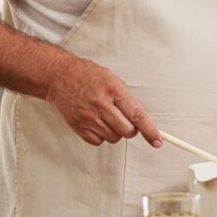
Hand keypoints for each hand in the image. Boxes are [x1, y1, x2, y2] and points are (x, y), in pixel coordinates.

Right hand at [45, 56, 161, 147]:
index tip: (157, 140)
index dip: (149, 130)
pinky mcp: (77, 126)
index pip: (137, 114)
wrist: (60, 77)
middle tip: (125, 120)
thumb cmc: (88, 76)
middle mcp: (101, 104)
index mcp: (113, 90)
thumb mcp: (112, 79)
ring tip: (107, 117)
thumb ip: (126, 98)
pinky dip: (101, 135)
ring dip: (115, 132)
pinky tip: (97, 122)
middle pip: (127, 131)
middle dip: (131, 129)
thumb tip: (141, 119)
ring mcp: (88, 116)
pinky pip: (98, 141)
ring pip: (113, 138)